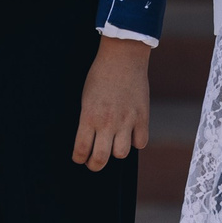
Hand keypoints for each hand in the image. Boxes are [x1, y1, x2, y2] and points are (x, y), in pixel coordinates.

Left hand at [73, 35, 150, 169]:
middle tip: (93, 162)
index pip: (81, 149)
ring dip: (115, 152)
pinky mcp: (142, 117)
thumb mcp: (85, 98)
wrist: (122, 58)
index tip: (79, 158)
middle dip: (94, 165)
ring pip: (121, 154)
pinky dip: (135, 141)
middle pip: (100, 159)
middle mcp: (107, 122)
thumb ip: (88, 119)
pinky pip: (140, 142)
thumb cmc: (100, 75)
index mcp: (89, 116)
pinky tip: (130, 134)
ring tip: (112, 144)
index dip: (79, 158)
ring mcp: (127, 121)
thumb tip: (89, 139)